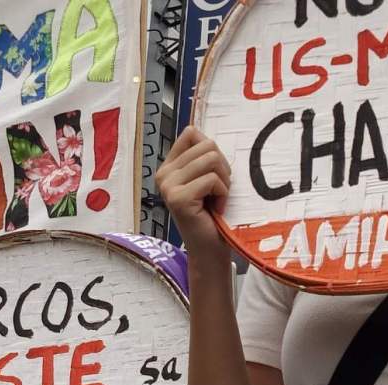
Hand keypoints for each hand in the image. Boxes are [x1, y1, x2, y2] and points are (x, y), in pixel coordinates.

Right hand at [155, 127, 231, 255]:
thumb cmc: (212, 215)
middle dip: (222, 168)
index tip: (213, 173)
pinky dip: (223, 194)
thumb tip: (200, 132)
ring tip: (217, 199)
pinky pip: (212, 179)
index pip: (191, 133)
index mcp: (168, 167)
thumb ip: (202, 157)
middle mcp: (164, 175)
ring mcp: (169, 186)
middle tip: (217, 191)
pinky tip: (215, 209)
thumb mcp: (206, 180)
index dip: (212, 150)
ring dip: (224, 181)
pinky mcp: (179, 198)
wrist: (210, 249)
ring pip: (212, 159)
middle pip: (207, 145)